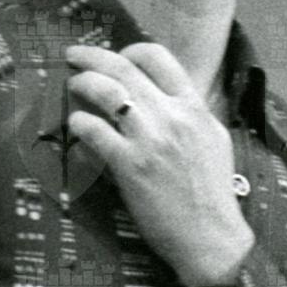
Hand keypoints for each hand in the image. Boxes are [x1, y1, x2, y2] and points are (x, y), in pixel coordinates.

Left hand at [65, 42, 254, 286]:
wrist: (212, 235)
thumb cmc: (213, 192)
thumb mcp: (214, 140)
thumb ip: (191, 114)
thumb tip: (167, 99)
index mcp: (195, 107)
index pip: (160, 58)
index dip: (132, 50)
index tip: (118, 56)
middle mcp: (172, 117)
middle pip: (125, 68)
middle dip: (93, 56)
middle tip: (74, 55)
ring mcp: (150, 140)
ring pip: (106, 92)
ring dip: (83, 82)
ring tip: (72, 84)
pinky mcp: (130, 166)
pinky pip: (95, 131)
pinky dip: (80, 122)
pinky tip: (76, 123)